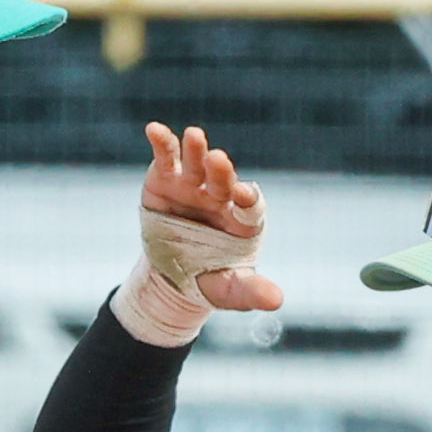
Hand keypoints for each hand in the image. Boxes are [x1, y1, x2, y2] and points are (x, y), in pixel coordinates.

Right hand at [138, 123, 281, 314]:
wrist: (173, 275)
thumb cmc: (210, 279)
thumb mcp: (230, 290)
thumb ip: (251, 291)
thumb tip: (277, 301)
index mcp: (243, 218)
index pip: (249, 203)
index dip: (246, 197)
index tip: (241, 194)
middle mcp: (221, 196)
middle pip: (223, 179)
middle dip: (220, 170)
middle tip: (217, 160)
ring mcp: (193, 185)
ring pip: (197, 164)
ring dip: (196, 150)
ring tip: (194, 136)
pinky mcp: (166, 179)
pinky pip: (166, 158)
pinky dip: (162, 143)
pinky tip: (154, 130)